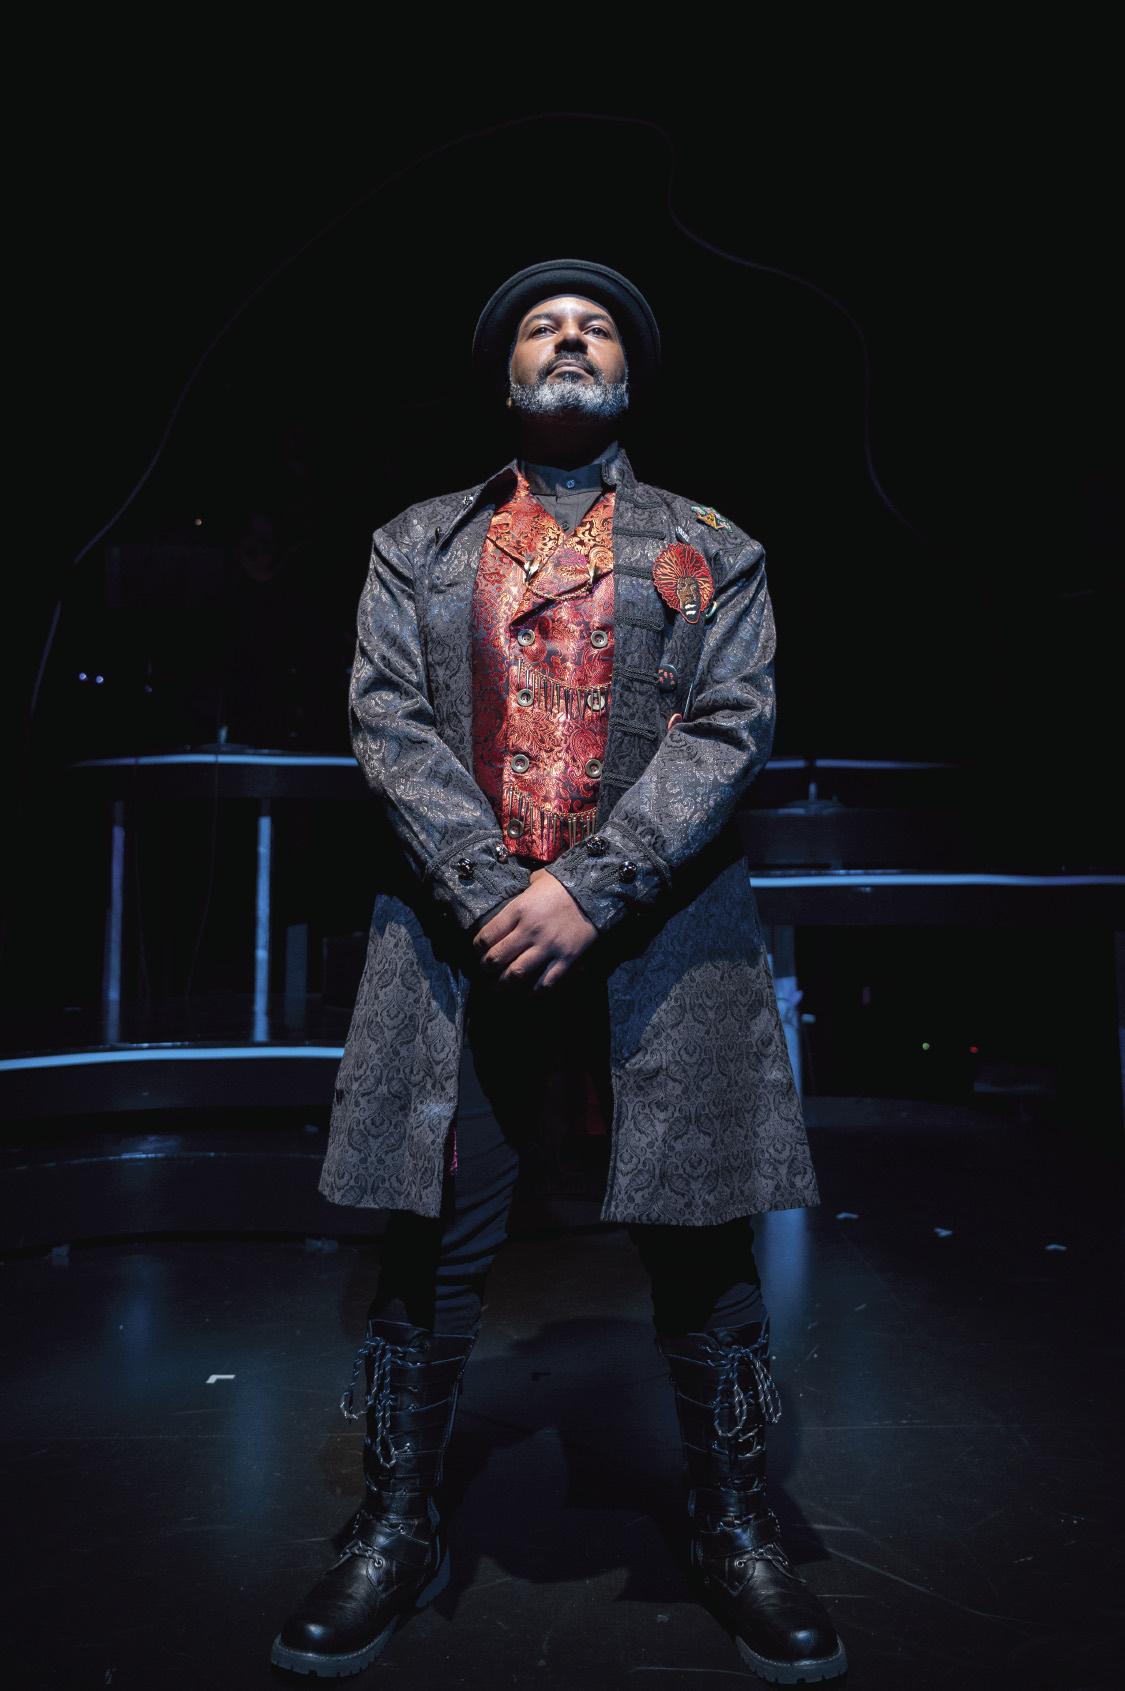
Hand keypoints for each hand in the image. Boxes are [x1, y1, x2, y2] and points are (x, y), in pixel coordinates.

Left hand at [472, 866, 597, 991]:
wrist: (597, 889)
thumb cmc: (564, 884)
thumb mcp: (537, 882)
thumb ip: (522, 894)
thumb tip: (516, 900)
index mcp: (518, 910)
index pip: (487, 936)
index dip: (477, 949)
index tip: (477, 953)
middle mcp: (529, 930)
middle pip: (496, 958)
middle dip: (486, 969)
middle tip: (485, 973)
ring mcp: (548, 947)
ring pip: (516, 974)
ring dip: (504, 985)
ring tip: (499, 989)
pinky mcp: (566, 959)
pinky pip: (545, 983)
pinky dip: (534, 992)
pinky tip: (529, 994)